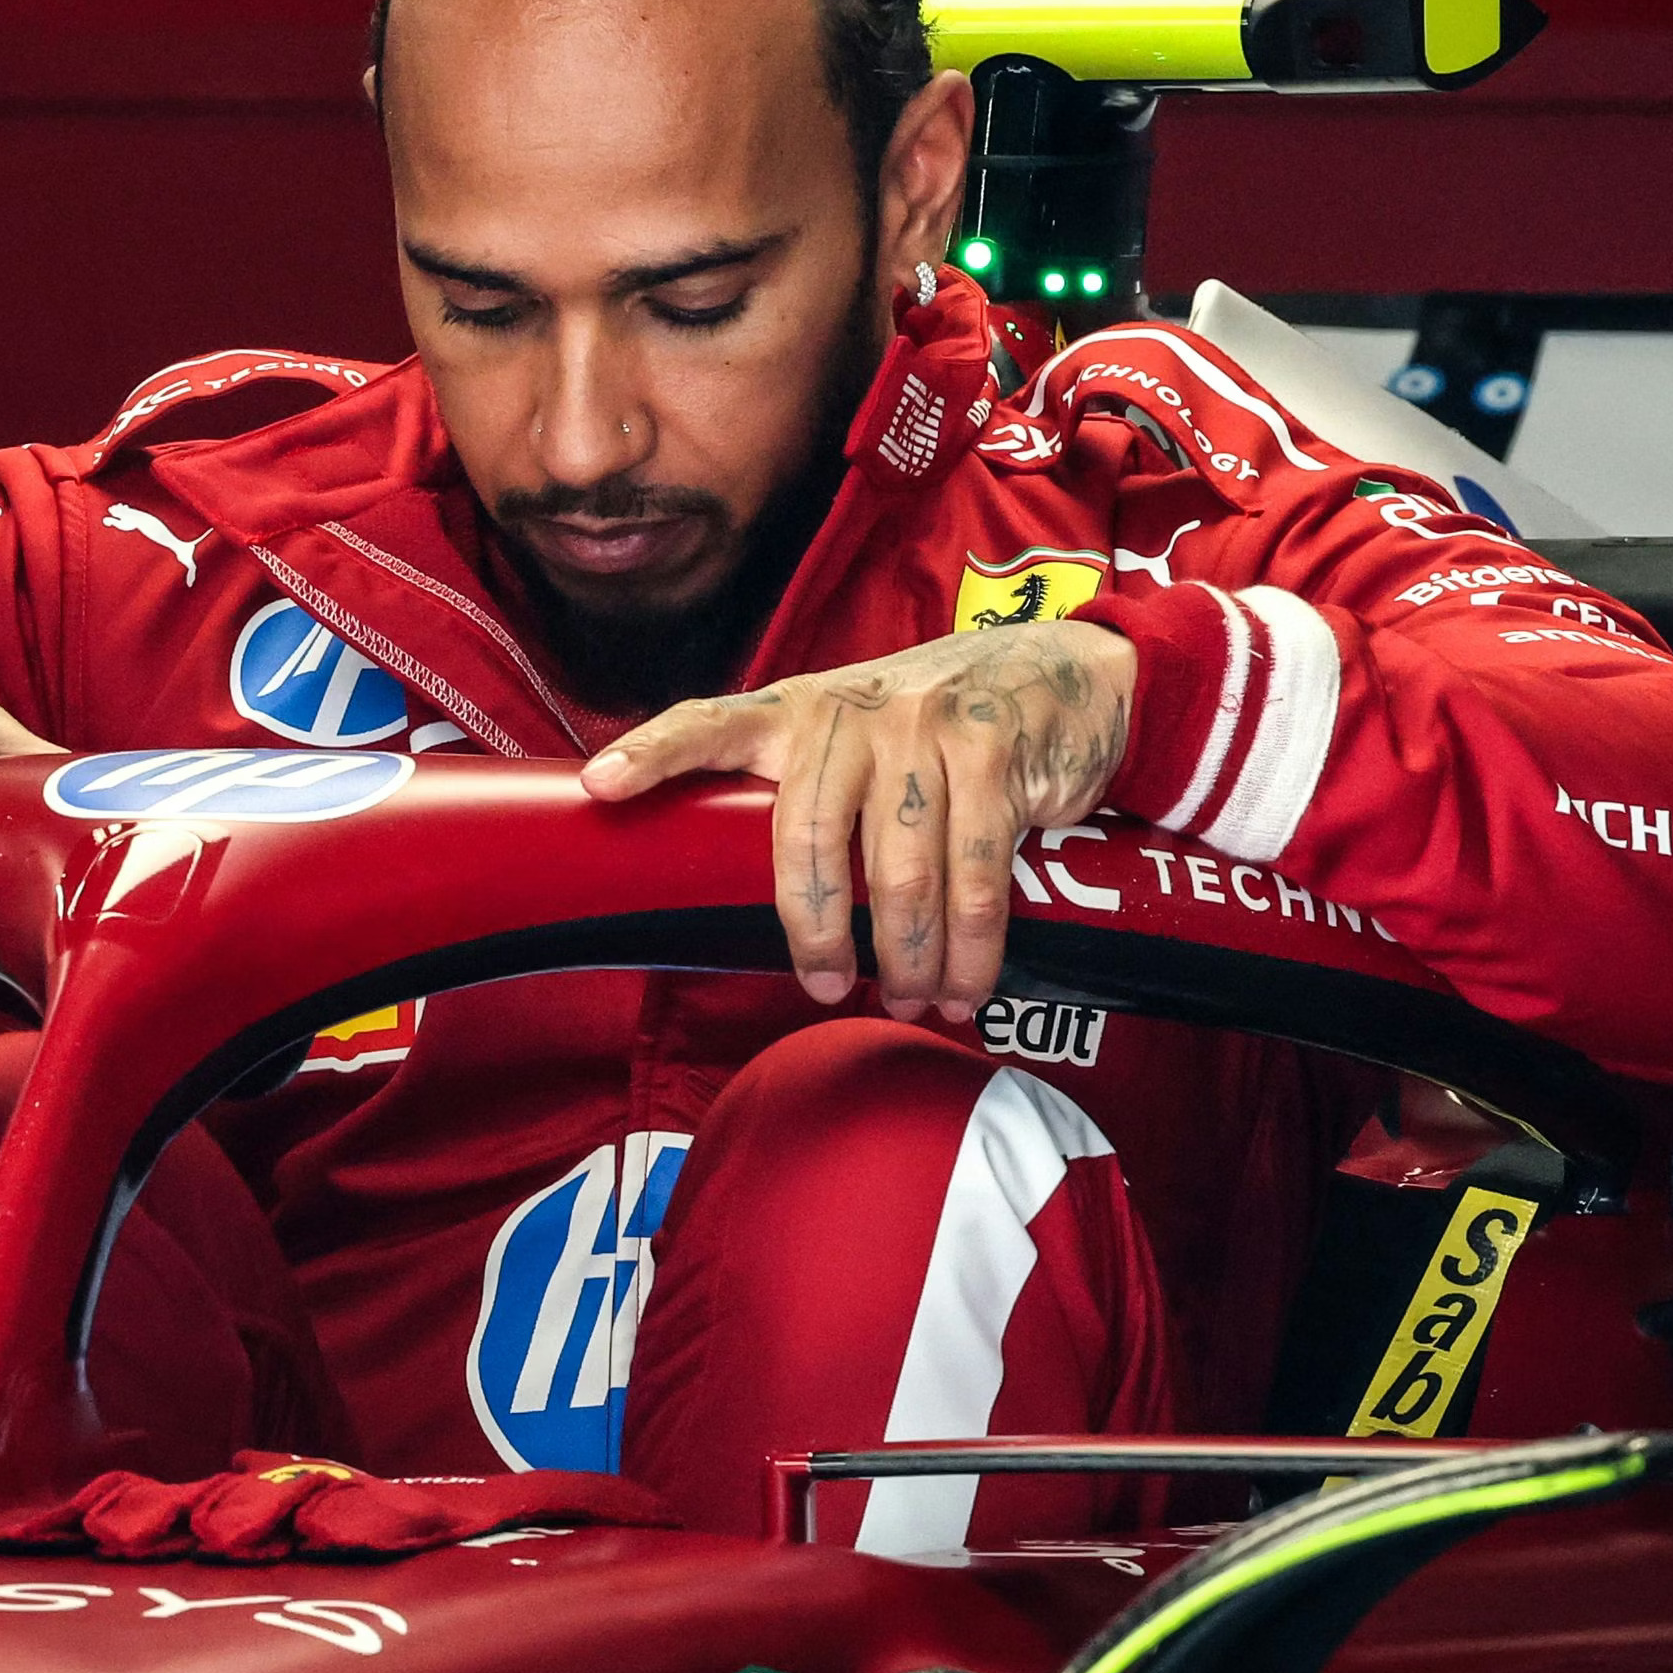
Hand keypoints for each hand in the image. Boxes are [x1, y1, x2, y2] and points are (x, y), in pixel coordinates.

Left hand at [581, 623, 1135, 1018]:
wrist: (1074, 674)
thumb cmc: (947, 726)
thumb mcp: (867, 733)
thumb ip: (816, 787)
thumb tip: (767, 903)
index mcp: (802, 709)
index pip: (711, 721)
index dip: (654, 752)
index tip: (598, 784)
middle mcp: (854, 710)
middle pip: (807, 836)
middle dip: (814, 930)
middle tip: (826, 988)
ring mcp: (926, 726)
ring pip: (897, 869)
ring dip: (905, 955)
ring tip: (913, 998)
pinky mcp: (994, 753)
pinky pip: (972, 872)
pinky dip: (969, 945)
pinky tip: (965, 983)